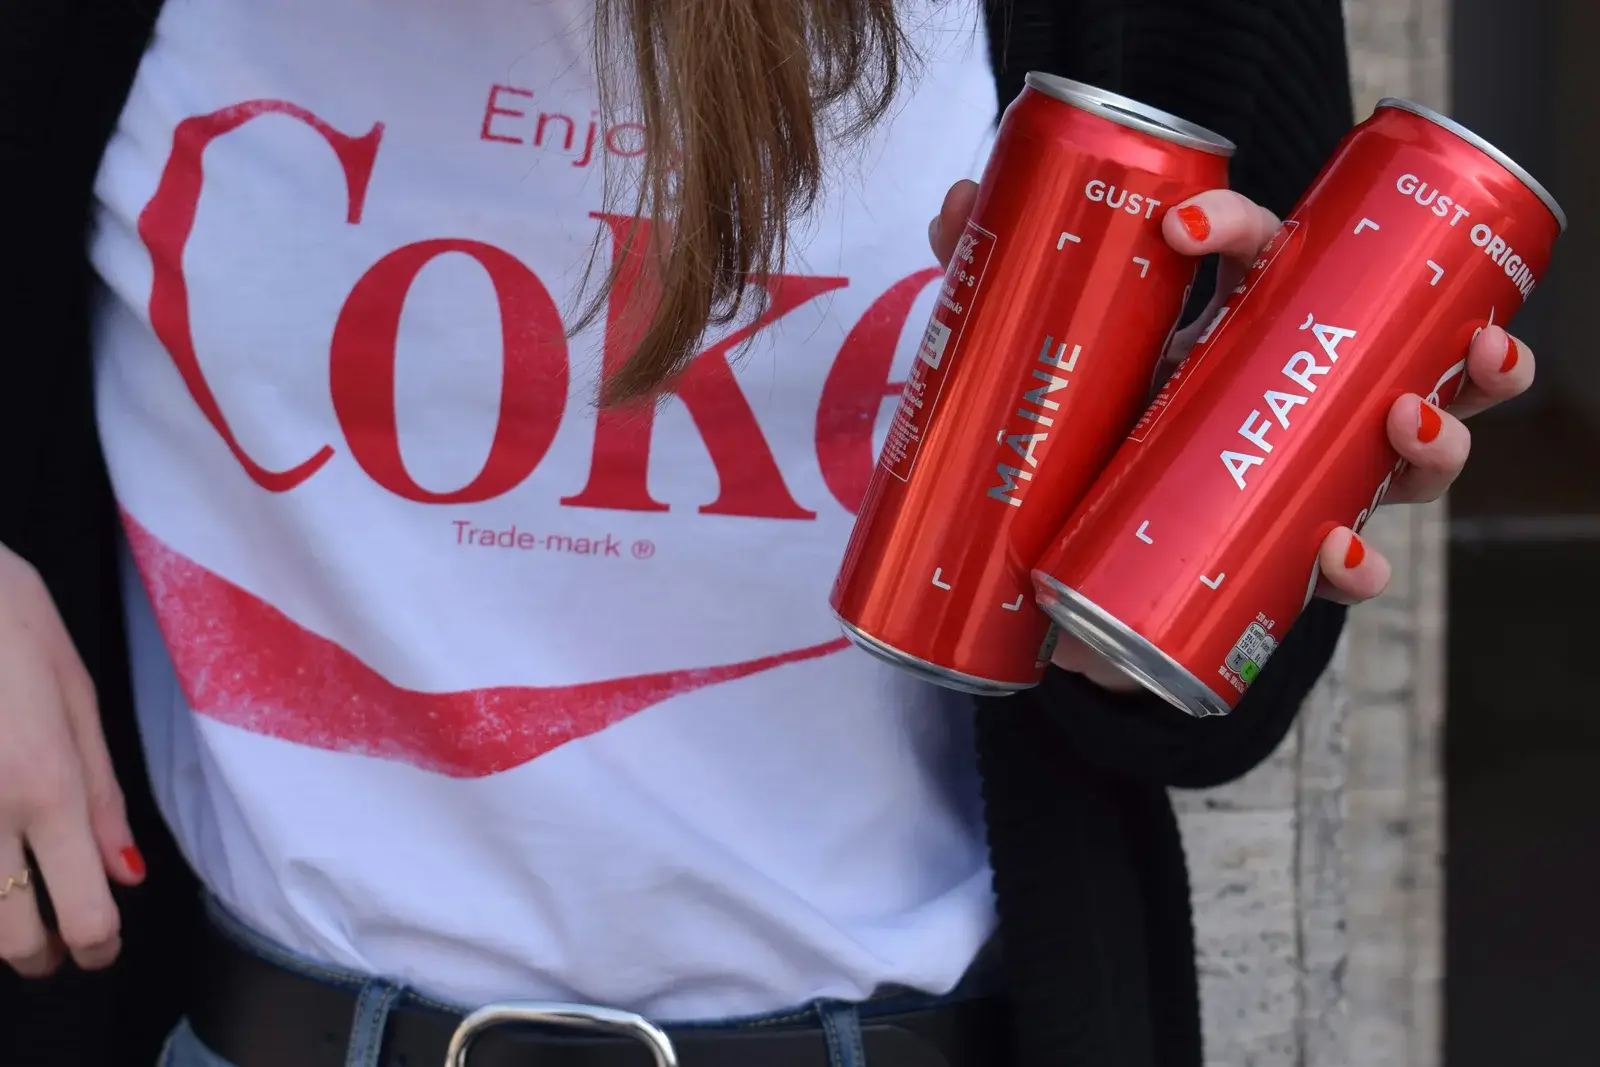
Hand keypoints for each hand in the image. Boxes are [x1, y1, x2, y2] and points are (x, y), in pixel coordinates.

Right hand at [0, 543, 144, 975]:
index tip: (100, 949)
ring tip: (16, 920)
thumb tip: (126, 873)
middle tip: (54, 952)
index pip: (83, 911)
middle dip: (39, 957)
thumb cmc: (13, 629)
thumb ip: (102, 796)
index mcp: (47, 789)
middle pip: (8, 938)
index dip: (96, 947)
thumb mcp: (78, 701)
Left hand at [928, 181, 1534, 690]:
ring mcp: (1300, 477)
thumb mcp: (1051, 374)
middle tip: (1460, 340)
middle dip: (1455, 342)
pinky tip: (1339, 557)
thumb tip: (955, 204)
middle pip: (1399, 356)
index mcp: (1228, 329)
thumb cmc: (1083, 447)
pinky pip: (1344, 563)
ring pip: (1406, 454)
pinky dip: (1356, 565)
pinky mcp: (1280, 557)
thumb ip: (999, 291)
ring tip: (1409, 428)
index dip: (1234, 227)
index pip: (1260, 254)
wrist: (1069, 578)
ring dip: (1438, 441)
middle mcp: (1288, 397)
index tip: (1179, 230)